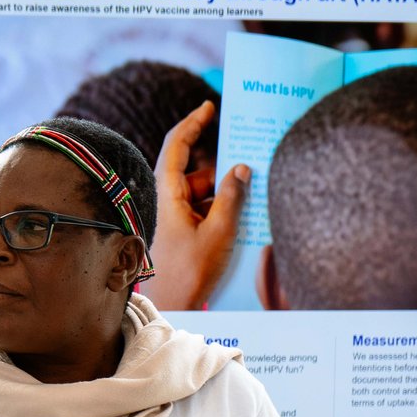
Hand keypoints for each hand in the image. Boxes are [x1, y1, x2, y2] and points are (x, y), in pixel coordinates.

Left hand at [145, 100, 250, 310]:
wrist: (172, 310)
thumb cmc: (189, 274)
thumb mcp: (219, 232)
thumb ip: (231, 197)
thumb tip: (240, 168)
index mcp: (166, 194)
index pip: (177, 146)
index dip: (193, 123)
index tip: (210, 106)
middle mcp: (164, 201)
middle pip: (193, 171)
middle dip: (220, 167)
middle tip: (248, 157)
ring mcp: (169, 218)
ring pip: (198, 193)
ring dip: (222, 192)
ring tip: (252, 191)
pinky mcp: (176, 233)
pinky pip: (199, 211)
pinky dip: (217, 210)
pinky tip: (241, 216)